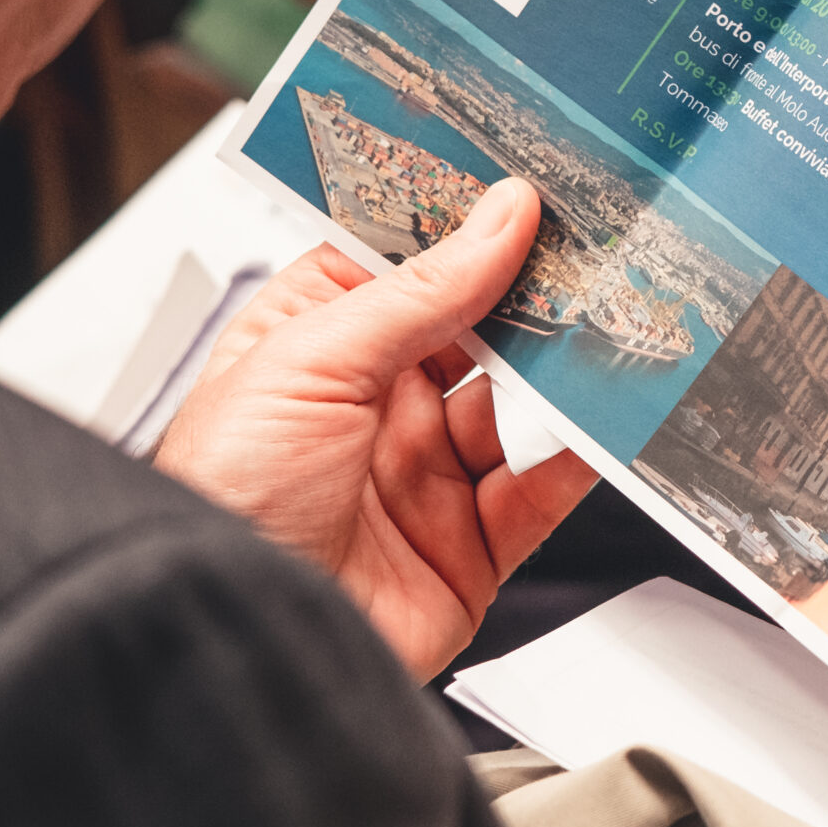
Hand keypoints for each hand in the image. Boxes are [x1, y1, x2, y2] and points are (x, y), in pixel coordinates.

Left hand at [155, 179, 595, 679]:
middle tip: (592, 249)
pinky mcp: (469, 546)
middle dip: (533, 292)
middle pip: (477, 327)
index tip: (527, 181)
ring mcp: (423, 476)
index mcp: (313, 342)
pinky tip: (601, 420)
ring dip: (565, 369)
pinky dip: (582, 456)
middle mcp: (372, 406)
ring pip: (521, 403)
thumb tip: (501, 215)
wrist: (231, 645)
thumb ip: (422, 288)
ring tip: (609, 326)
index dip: (462, 221)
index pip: (403, 259)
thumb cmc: (218, 502)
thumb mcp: (310, 360)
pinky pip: (544, 489)